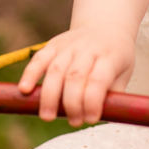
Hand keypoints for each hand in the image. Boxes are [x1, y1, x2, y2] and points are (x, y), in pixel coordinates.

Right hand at [17, 27, 135, 125]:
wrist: (104, 25)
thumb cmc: (115, 57)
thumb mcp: (124, 73)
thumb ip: (114, 95)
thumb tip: (103, 119)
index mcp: (109, 56)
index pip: (97, 80)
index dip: (92, 102)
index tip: (91, 119)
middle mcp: (87, 49)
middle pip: (75, 77)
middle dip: (71, 103)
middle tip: (73, 122)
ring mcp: (68, 45)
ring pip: (55, 70)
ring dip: (49, 96)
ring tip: (47, 117)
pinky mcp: (53, 45)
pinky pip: (39, 59)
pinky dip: (30, 74)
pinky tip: (25, 90)